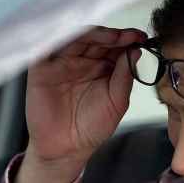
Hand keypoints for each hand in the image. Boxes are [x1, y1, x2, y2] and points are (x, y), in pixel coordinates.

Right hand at [25, 26, 146, 164]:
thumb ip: (124, 76)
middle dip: (114, 35)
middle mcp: (82, 60)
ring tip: (113, 37)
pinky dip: (62, 38)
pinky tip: (79, 37)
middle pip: (96, 37)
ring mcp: (62, 62)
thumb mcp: (116, 102)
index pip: (114, 45)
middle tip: (129, 36)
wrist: (67, 148)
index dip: (127, 39)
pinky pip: (48, 47)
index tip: (141, 37)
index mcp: (102, 66)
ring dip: (95, 34)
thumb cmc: (92, 127)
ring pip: (76, 38)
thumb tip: (135, 50)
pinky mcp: (41, 67)